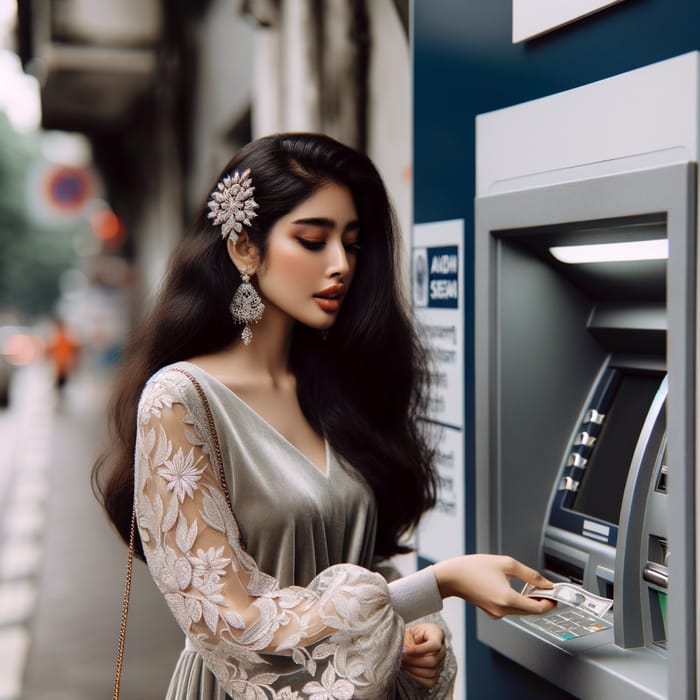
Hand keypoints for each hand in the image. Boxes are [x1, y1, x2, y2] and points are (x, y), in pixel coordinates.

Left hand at [400, 623, 445, 687]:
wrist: (417, 639)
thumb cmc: (414, 634)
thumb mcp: (409, 632)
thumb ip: (408, 641)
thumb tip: (403, 653)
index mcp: (437, 634)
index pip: (434, 645)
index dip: (418, 650)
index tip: (404, 651)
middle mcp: (442, 650)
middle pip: (433, 661)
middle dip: (414, 661)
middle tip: (402, 658)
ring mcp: (441, 663)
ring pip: (431, 673)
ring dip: (413, 670)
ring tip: (402, 664)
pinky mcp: (437, 674)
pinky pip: (430, 682)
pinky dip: (416, 678)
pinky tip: (407, 670)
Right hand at [432, 554, 556, 618]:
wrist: (452, 576)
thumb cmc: (473, 568)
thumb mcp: (506, 564)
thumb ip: (529, 574)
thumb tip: (545, 583)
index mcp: (507, 599)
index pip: (538, 609)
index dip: (550, 603)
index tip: (556, 596)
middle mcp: (503, 611)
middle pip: (531, 611)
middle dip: (541, 601)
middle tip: (547, 589)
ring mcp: (496, 614)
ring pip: (521, 611)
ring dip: (530, 601)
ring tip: (533, 587)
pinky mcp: (492, 612)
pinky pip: (511, 609)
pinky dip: (518, 602)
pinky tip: (518, 590)